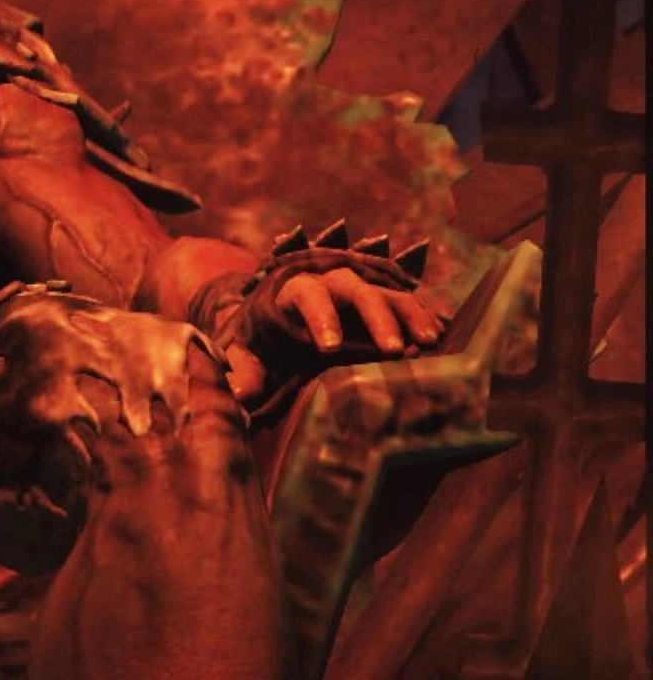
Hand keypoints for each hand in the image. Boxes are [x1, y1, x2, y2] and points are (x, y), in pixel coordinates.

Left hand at [224, 264, 444, 400]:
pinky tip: (441, 338)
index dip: (320, 317)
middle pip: (355, 289)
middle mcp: (328, 286)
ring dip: (409, 315)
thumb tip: (239, 393)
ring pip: (387, 293)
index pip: (307, 295)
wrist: (278, 326)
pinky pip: (407, 304)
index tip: (329, 348)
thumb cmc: (262, 342)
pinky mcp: (381, 307)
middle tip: (393, 349)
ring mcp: (358, 294)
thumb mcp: (247, 354)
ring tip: (427, 343)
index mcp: (291, 293)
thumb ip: (243, 370)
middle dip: (375, 316)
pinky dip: (423, 318)